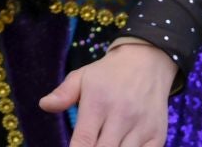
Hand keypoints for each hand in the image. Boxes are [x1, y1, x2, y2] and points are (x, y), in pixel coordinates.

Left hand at [39, 41, 174, 146]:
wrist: (147, 63)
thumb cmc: (109, 74)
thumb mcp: (82, 76)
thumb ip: (63, 93)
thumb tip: (44, 105)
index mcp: (98, 102)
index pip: (83, 141)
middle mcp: (121, 115)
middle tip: (88, 146)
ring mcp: (141, 127)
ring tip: (103, 144)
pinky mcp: (157, 136)